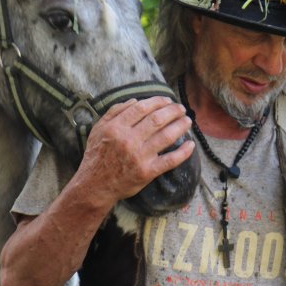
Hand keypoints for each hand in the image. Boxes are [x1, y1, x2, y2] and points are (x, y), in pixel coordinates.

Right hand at [75, 97, 193, 208]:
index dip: (158, 102)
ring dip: (180, 126)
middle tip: (181, 108)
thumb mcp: (98, 130)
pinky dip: (183, 152)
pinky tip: (190, 144)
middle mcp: (128, 141)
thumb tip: (135, 100)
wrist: (95, 186)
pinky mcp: (147, 172)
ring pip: (166, 136)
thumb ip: (114, 112)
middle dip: (173, 111)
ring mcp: (139, 157)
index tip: (167, 100)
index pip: (142, 108)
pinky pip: (170, 161)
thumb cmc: (97, 156)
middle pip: (157, 120)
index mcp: (116, 128)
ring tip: (187, 121)